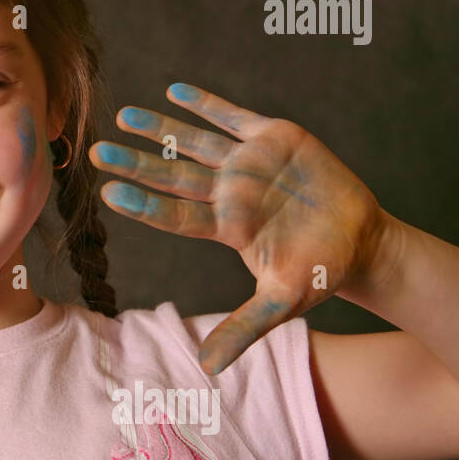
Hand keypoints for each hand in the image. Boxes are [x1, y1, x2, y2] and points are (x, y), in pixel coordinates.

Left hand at [88, 82, 390, 375]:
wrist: (362, 241)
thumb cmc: (319, 273)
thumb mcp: (282, 303)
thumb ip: (242, 329)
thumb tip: (206, 368)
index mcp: (225, 226)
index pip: (175, 214)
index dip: (144, 203)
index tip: (110, 193)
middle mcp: (228, 192)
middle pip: (173, 175)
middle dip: (136, 162)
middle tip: (96, 151)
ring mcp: (248, 164)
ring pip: (195, 141)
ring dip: (161, 128)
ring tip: (123, 115)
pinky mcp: (274, 139)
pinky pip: (234, 117)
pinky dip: (207, 104)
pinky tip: (175, 91)